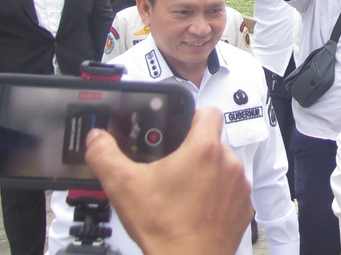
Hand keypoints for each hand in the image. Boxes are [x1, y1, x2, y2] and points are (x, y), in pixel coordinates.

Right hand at [85, 107, 252, 254]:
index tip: (181, 125)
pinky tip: (196, 207)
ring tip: (183, 190)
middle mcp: (228, 164)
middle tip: (172, 166)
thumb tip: (96, 139)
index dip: (193, 114)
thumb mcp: (123, 187)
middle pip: (213, 141)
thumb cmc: (165, 228)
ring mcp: (239, 187)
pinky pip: (231, 191)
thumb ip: (105, 156)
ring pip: (223, 166)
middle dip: (193, 150)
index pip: (208, 111)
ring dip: (207, 173)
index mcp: (204, 149)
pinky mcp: (243, 207)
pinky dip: (217, 195)